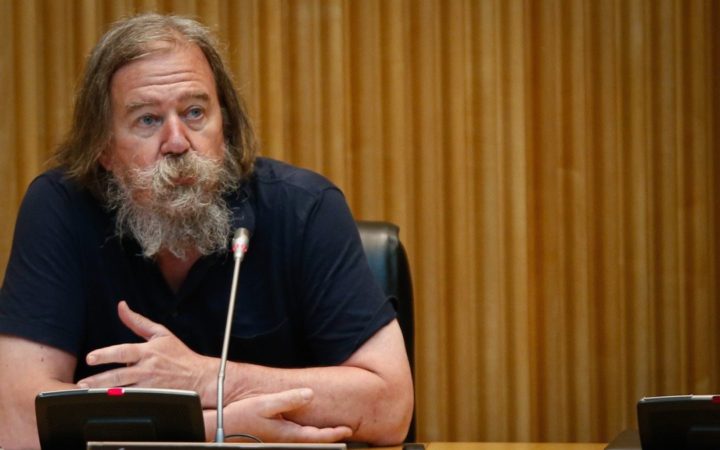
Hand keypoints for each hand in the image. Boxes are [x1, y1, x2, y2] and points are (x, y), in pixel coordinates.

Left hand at [77, 301, 215, 403]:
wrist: (200, 376)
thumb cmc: (179, 354)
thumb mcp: (161, 333)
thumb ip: (138, 322)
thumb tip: (121, 306)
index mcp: (148, 351)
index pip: (123, 351)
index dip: (106, 354)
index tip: (90, 358)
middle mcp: (148, 368)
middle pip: (119, 375)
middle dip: (100, 380)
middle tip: (83, 383)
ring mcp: (150, 385)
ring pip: (124, 390)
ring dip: (106, 393)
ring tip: (89, 395)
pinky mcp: (154, 397)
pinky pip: (135, 400)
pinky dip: (122, 402)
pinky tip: (110, 404)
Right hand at [204, 388, 352, 442]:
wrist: (220, 430)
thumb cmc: (241, 418)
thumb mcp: (266, 404)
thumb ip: (289, 399)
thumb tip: (310, 394)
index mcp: (287, 435)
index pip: (317, 437)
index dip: (334, 434)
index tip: (348, 431)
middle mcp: (285, 441)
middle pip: (313, 442)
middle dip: (329, 438)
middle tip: (345, 432)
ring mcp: (279, 442)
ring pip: (304, 441)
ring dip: (318, 437)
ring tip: (330, 430)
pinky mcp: (272, 439)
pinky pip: (295, 439)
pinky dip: (305, 435)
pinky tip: (306, 429)